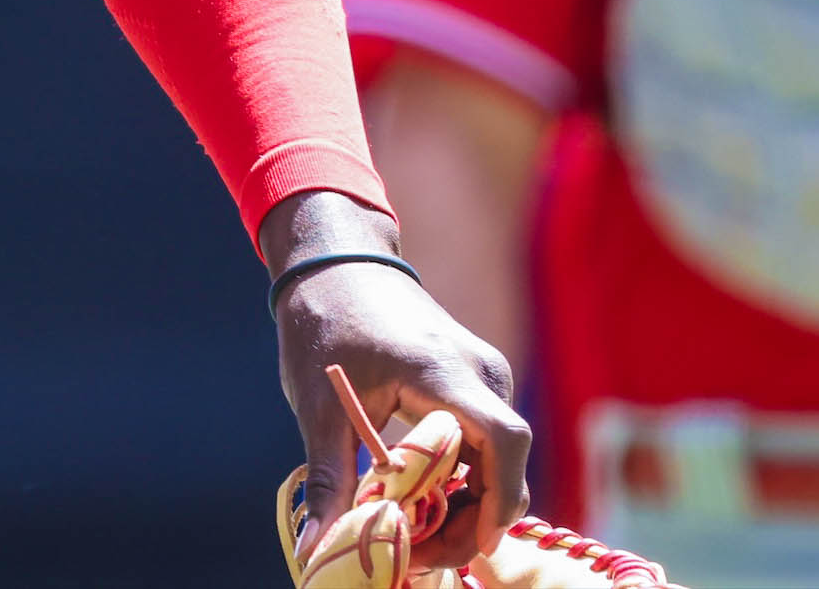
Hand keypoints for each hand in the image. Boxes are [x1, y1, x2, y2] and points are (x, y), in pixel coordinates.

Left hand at [266, 215, 526, 569]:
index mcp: (443, 369)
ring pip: (497, 460)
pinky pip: (485, 445)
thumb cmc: (326, 323)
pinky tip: (421, 504)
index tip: (475, 546)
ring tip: (412, 537)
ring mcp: (483, 376)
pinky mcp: (476, 384)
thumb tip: (313, 549)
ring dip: (465, 505)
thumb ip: (327, 478)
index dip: (498, 499)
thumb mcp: (318, 405)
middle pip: (504, 464)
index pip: (502, 439)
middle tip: (418, 557)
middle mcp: (479, 372)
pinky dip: (462, 480)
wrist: (337, 261)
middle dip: (471, 521)